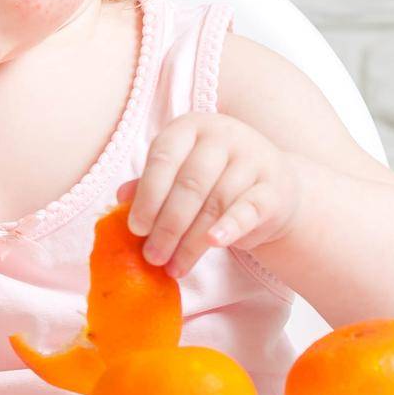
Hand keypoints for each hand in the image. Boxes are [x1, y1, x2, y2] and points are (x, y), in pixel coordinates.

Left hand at [115, 112, 300, 278]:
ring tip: (174, 267)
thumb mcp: (180, 172)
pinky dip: (229, 227)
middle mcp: (222, 135)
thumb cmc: (215, 177)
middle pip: (189, 184)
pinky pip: (248, 209)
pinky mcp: (273, 187)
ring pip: (215, 203)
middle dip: (168, 226)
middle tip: (153, 257)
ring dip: (191, 241)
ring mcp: (252, 158)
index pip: (163, 158)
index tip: (136, 229)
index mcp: (191, 127)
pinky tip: (213, 244)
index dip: (148, 196)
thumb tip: (120, 199)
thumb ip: (152, 183)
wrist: (273, 185)